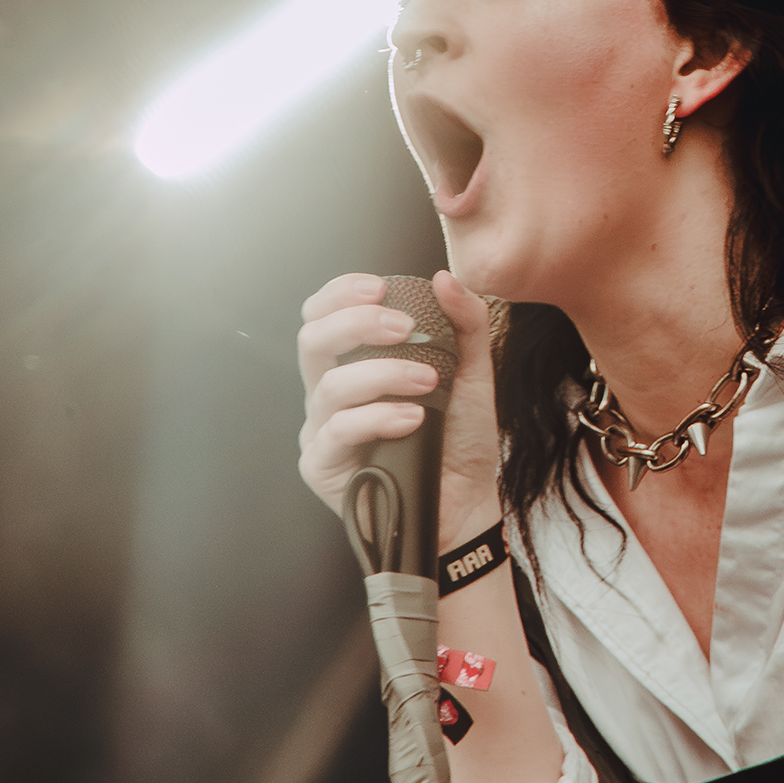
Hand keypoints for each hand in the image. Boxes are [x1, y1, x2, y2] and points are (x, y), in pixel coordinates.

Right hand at [296, 270, 502, 545]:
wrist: (467, 503)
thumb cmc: (460, 440)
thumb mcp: (471, 374)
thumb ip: (464, 324)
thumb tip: (444, 279)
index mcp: (354, 364)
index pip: (325, 316)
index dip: (341, 294)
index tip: (379, 287)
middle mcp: (330, 394)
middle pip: (312, 340)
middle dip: (356, 323)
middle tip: (404, 327)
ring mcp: (322, 430)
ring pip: (330, 385)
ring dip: (384, 374)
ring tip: (429, 383)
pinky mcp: (323, 466)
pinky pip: (338, 430)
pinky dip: (378, 417)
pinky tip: (413, 419)